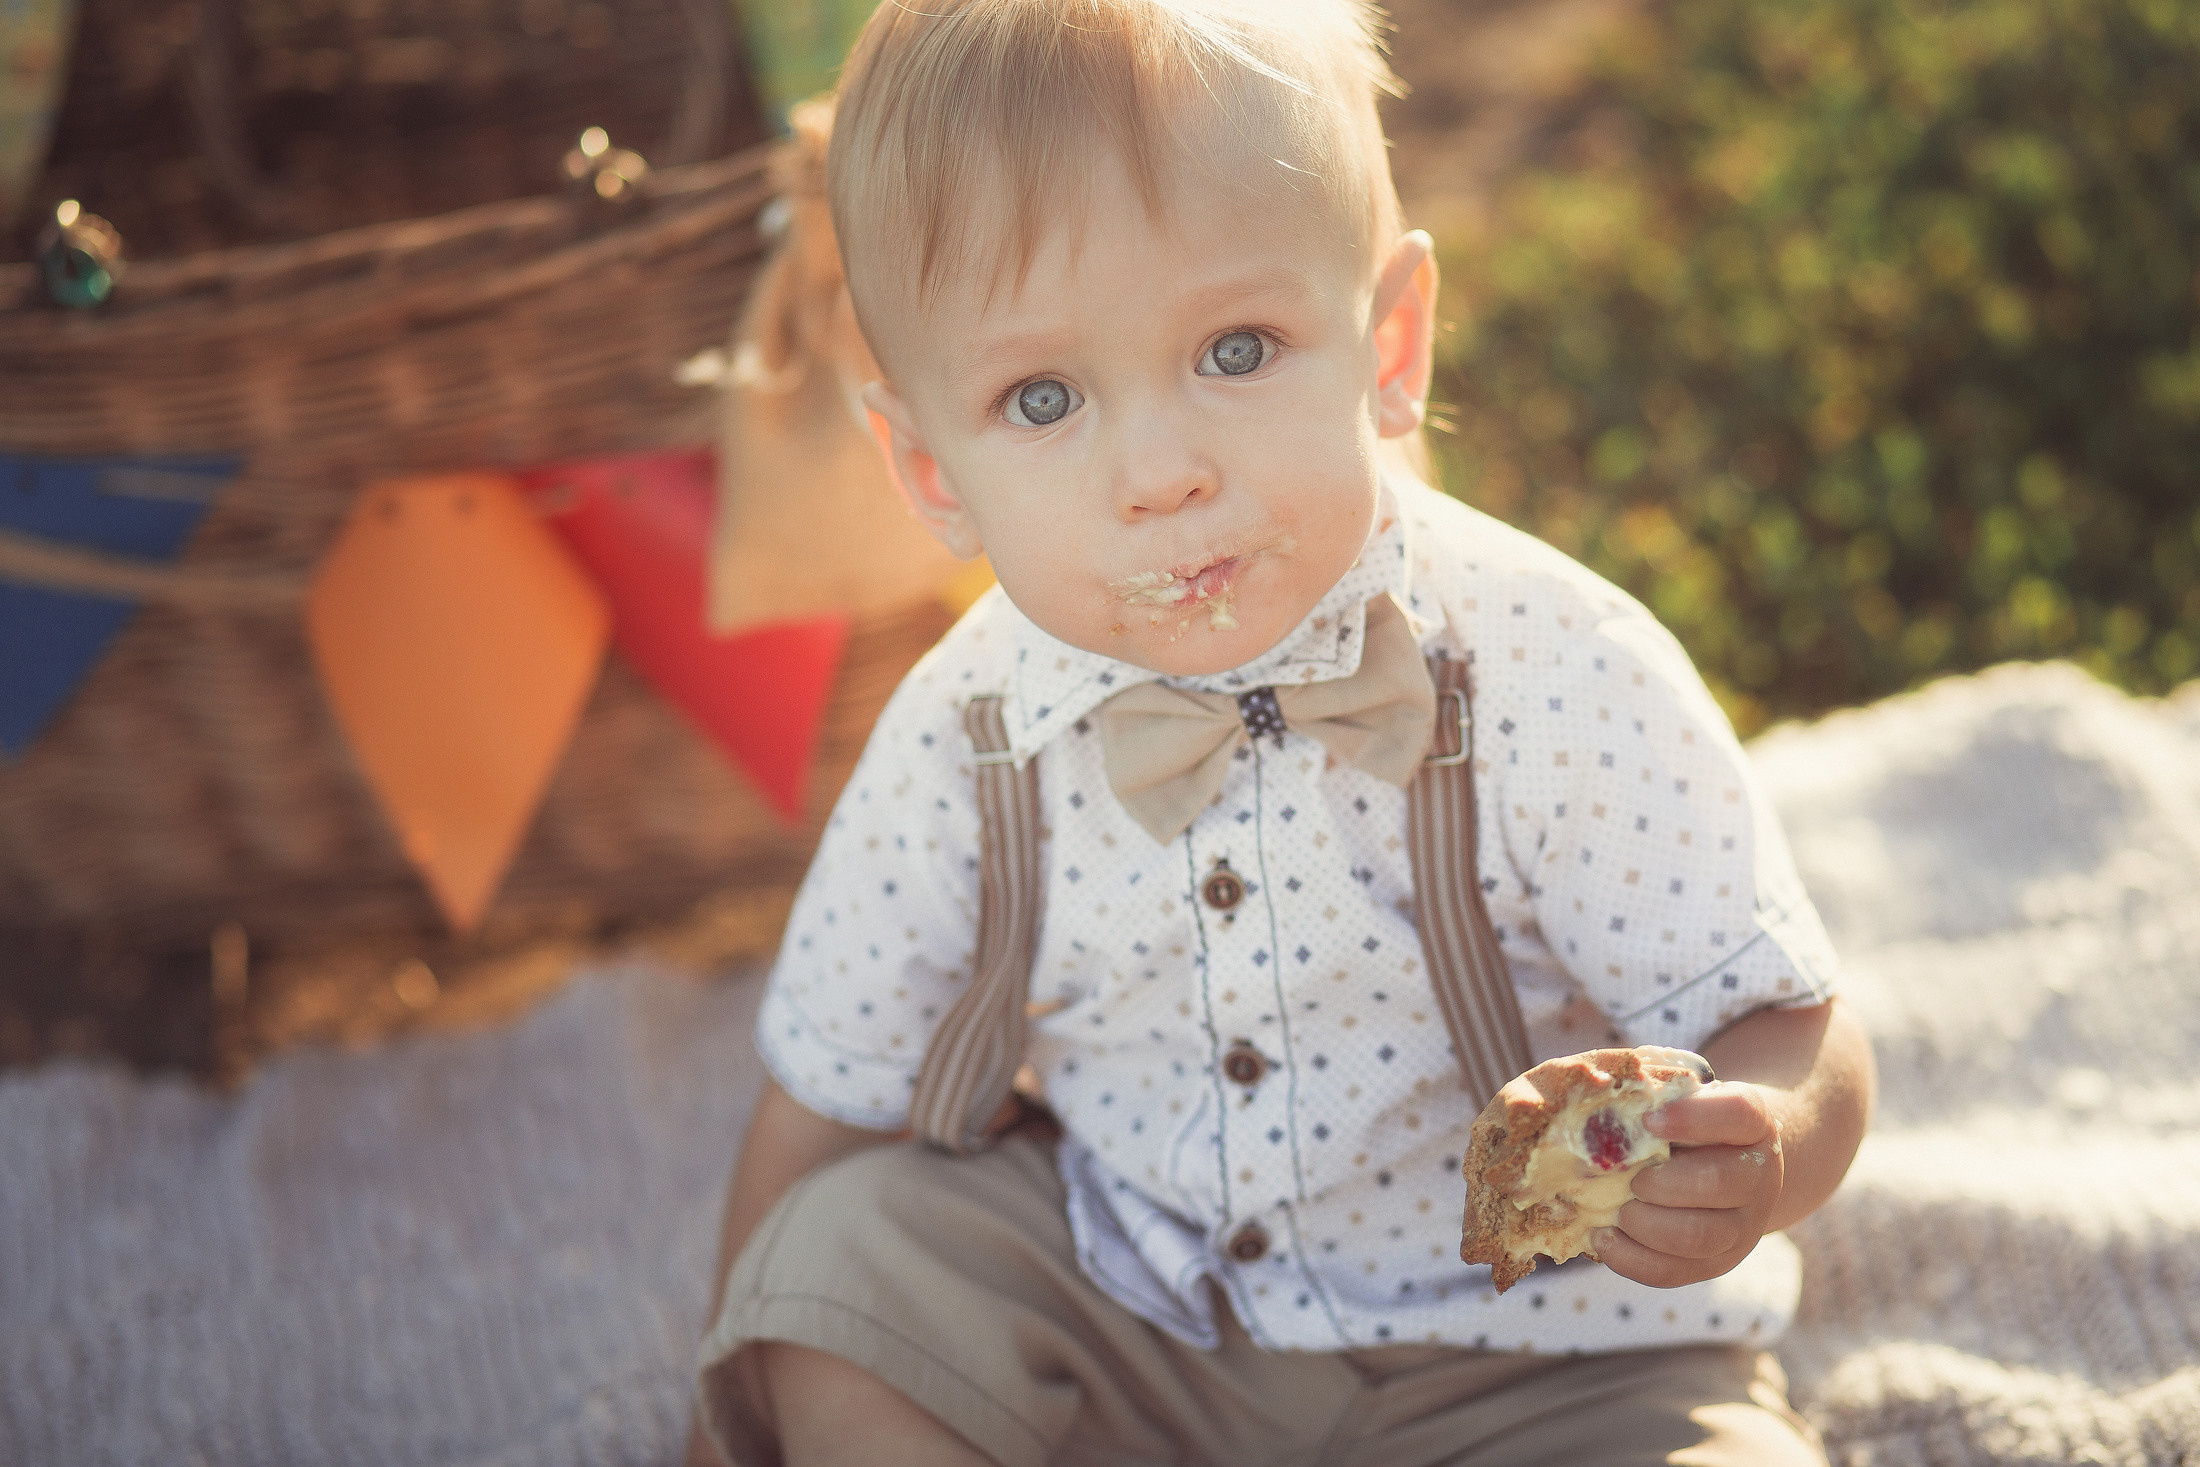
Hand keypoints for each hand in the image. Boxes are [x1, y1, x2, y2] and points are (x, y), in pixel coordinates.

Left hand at [1593, 1079, 1784, 1288]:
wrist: (1727, 1166)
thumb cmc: (1689, 1123)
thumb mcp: (1682, 1098)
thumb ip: (1652, 1092)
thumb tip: (1596, 1093)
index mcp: (1753, 1124)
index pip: (1738, 1113)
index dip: (1693, 1117)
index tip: (1649, 1119)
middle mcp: (1760, 1177)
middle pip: (1717, 1182)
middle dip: (1662, 1182)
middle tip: (1632, 1178)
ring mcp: (1742, 1227)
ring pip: (1697, 1236)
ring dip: (1644, 1224)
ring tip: (1618, 1209)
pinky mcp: (1715, 1263)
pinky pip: (1674, 1271)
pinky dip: (1630, 1258)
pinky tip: (1603, 1236)